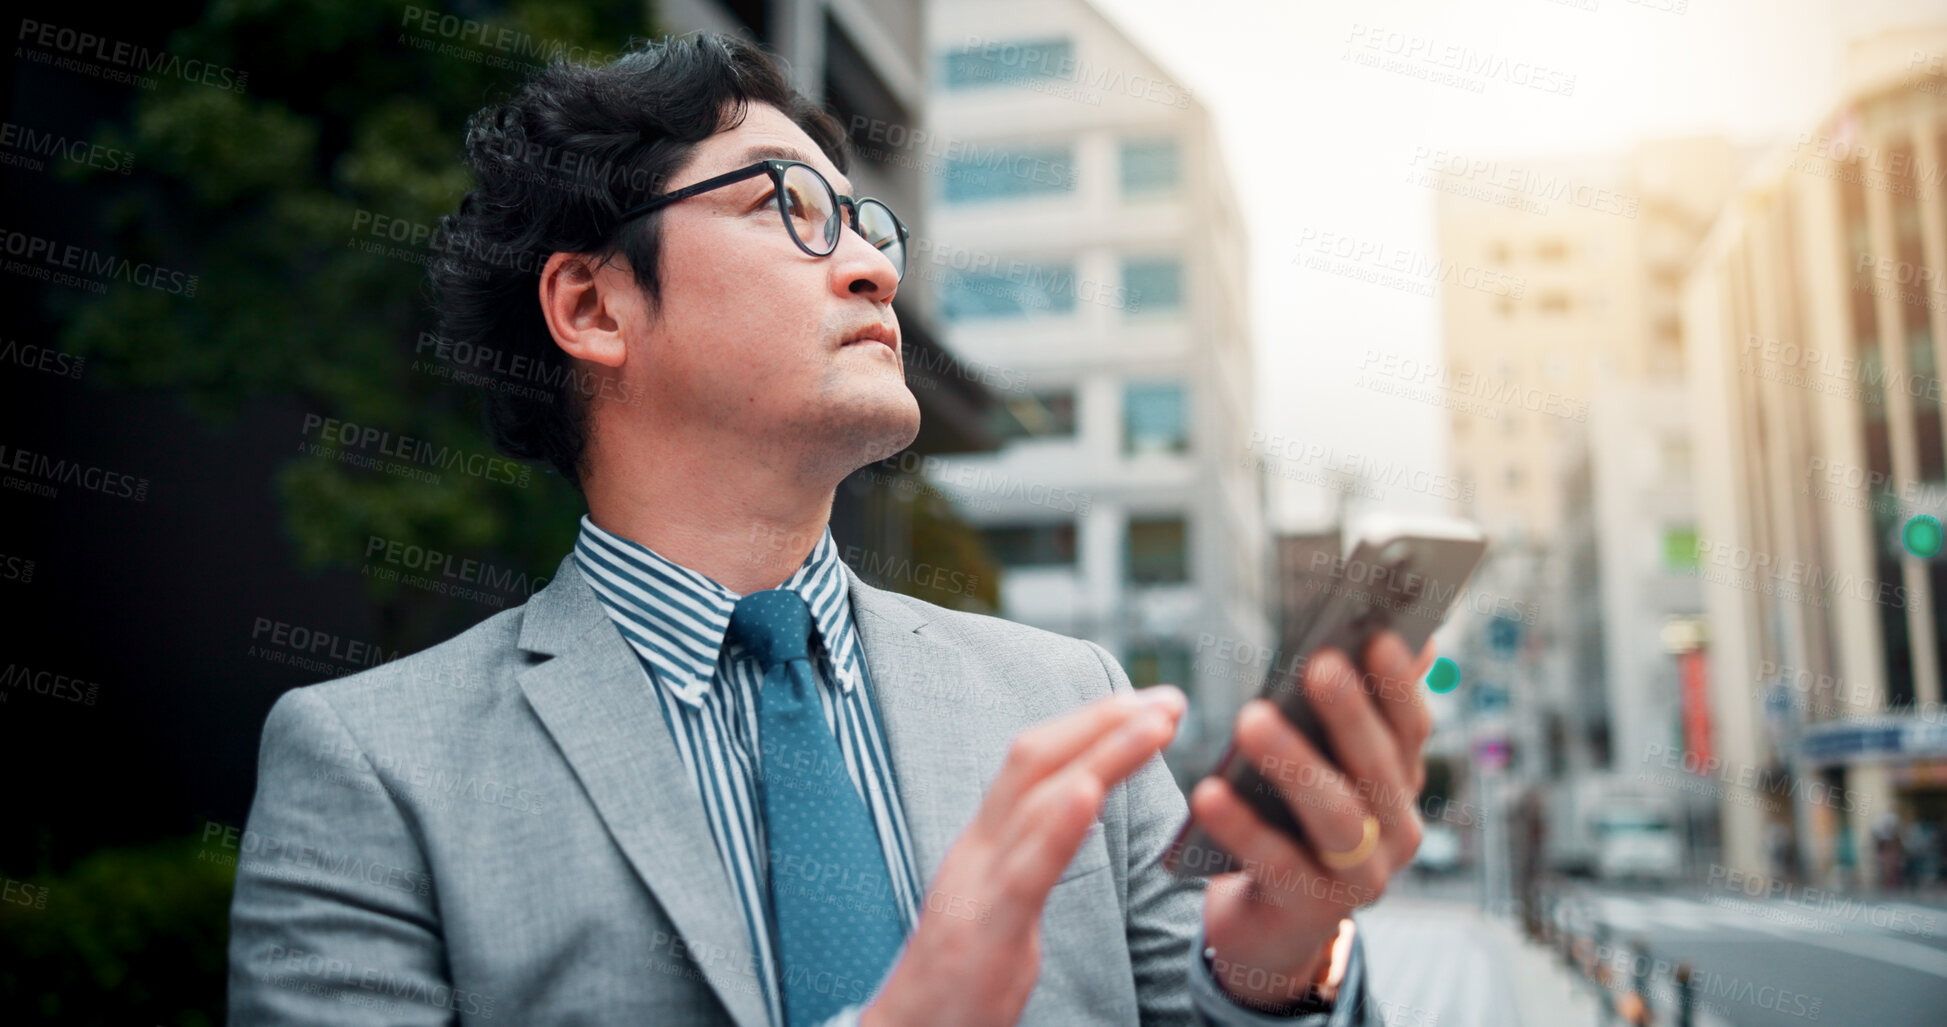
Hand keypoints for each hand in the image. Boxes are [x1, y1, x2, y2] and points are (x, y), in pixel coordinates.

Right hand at [861, 684, 1186, 1026]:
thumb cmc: (962, 981)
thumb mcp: (1003, 903)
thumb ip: (1035, 852)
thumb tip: (1076, 805)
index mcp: (982, 842)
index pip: (1033, 762)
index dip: (1089, 724)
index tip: (1145, 704)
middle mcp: (975, 849)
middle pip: (1035, 760)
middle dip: (1104, 721)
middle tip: (1168, 700)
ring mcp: (975, 885)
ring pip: (1037, 798)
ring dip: (1103, 753)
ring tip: (1155, 725)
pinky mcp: (984, 930)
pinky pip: (1023, 869)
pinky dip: (1058, 824)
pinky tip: (1091, 791)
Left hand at [1190, 630, 1435, 1011]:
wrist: (1271, 926)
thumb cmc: (1292, 825)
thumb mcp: (1324, 768)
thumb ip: (1348, 711)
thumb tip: (1385, 631)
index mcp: (1398, 785)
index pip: (1410, 728)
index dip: (1399, 683)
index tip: (1379, 633)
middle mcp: (1393, 832)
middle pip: (1376, 766)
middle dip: (1349, 712)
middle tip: (1318, 662)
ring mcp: (1359, 877)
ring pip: (1335, 816)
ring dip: (1296, 764)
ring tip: (1251, 718)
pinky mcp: (1309, 911)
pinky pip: (1276, 863)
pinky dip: (1242, 826)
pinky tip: (1208, 792)